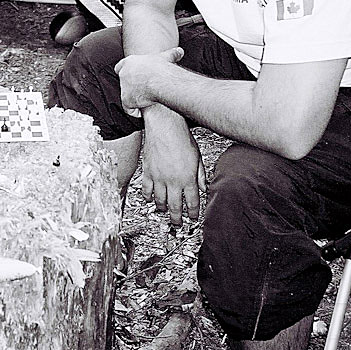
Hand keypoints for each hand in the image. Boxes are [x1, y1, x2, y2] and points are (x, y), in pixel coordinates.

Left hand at [114, 47, 183, 114]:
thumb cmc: (164, 69)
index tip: (134, 78)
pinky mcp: (126, 100)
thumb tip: (180, 52)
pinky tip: (144, 110)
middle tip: (144, 90)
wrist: (161, 80)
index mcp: (129, 62)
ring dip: (136, 99)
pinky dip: (135, 111)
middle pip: (124, 82)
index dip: (126, 73)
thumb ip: (171, 54)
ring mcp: (123, 87)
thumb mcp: (167, 58)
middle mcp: (123, 74)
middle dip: (132, 87)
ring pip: (127, 96)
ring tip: (148, 99)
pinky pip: (129, 109)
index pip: (120, 67)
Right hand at [142, 108, 205, 224]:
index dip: (193, 213)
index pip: (191, 202)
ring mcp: (158, 178)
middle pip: (175, 207)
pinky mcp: (148, 172)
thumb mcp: (197, 157)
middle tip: (178, 224)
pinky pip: (146, 190)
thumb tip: (204, 187)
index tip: (193, 218)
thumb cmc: (181, 137)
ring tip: (164, 212)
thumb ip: (200, 175)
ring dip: (162, 209)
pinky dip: (148, 197)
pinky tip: (150, 200)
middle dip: (177, 218)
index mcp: (187, 178)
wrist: (164, 126)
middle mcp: (173, 181)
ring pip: (159, 201)